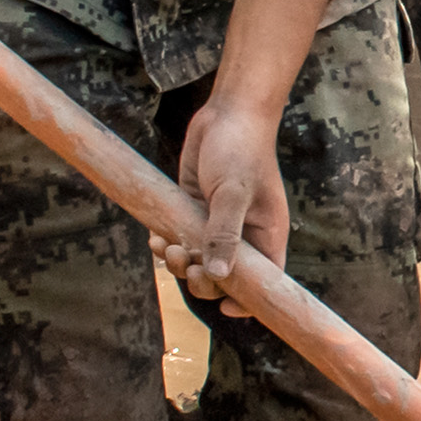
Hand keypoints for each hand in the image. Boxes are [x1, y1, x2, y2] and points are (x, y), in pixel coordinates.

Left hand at [172, 86, 292, 291]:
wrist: (226, 114)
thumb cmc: (240, 150)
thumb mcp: (233, 193)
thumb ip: (225, 234)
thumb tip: (220, 276)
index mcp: (266, 236)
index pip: (264, 282)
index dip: (247, 301)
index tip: (223, 306)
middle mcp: (244, 236)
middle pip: (225, 278)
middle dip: (202, 279)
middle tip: (185, 263)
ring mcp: (217, 226)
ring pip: (198, 262)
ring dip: (178, 262)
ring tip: (164, 246)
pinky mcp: (195, 212)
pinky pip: (181, 240)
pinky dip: (166, 244)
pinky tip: (154, 237)